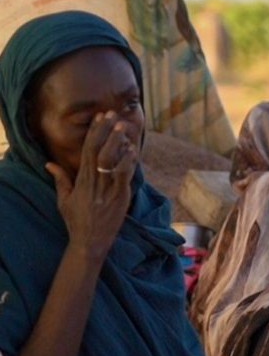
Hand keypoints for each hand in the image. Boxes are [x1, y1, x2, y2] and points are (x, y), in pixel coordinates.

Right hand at [46, 112, 136, 262]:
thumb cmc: (77, 220)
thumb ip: (60, 179)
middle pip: (99, 151)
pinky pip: (124, 176)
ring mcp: (107, 189)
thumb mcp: (64, 199)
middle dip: (106, 131)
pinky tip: (132, 150)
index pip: (86, 150)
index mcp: (81, 180)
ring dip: (118, 143)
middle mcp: (93, 182)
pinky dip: (128, 162)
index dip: (93, 132)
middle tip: (112, 114)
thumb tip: (49, 163)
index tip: (99, 117)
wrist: (89, 242)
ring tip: (123, 127)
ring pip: (111, 161)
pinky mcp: (120, 198)